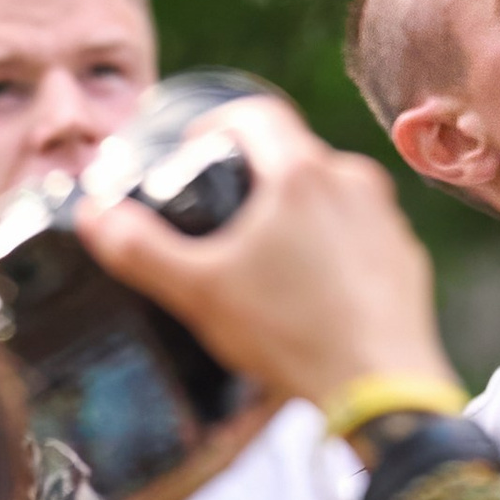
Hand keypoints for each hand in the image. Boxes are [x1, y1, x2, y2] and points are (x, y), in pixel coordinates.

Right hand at [78, 92, 458, 424]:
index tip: (192, 149)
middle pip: (292, 155)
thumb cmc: (288, 333)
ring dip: (294, 213)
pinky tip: (308, 291)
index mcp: (301, 172)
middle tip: (220, 217)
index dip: (217, 123)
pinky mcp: (405, 254)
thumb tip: (94, 213)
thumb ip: (142, 249)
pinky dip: (330, 247)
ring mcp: (386, 216)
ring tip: (262, 261)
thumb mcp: (200, 292)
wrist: (380, 387)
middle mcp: (352, 179)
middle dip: (253, 177)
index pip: (256, 113)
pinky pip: (358, 233)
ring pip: (329, 194)